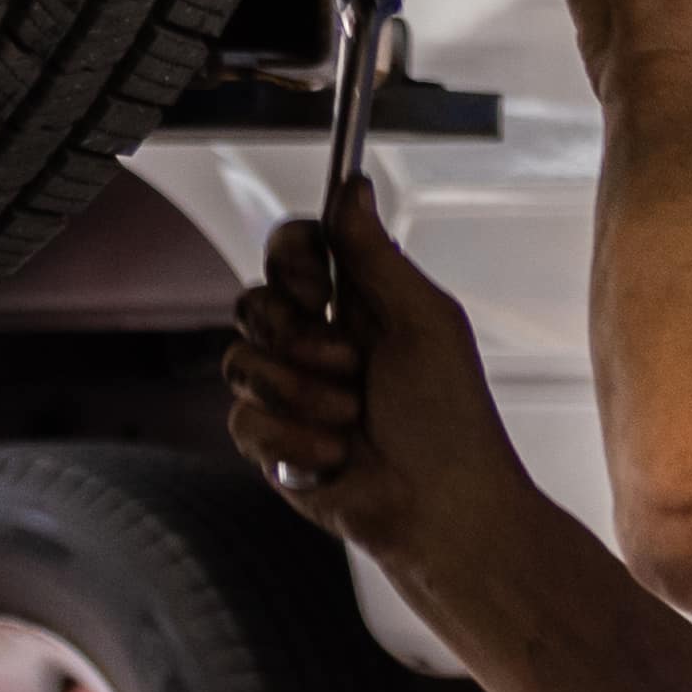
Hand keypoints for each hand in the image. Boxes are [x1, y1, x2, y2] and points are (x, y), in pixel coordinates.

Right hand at [224, 185, 529, 563]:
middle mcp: (317, 342)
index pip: (293, 250)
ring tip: (353, 417)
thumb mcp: (422, 321)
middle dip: (297, 335)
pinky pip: (242, 419)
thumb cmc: (451, 419)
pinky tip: (335, 455)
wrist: (442, 507)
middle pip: (253, 301)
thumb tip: (351, 184)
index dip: (292, 259)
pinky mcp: (271, 443)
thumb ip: (375, 254)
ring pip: (240, 361)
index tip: (316, 286)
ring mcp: (289, 393)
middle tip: (350, 365)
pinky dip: (293, 438)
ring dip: (303, 393)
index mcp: (357, 304)